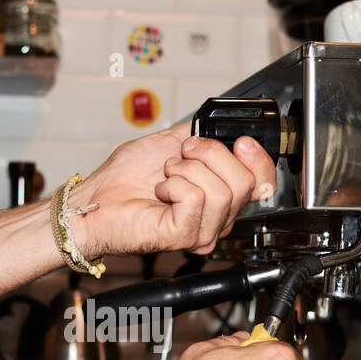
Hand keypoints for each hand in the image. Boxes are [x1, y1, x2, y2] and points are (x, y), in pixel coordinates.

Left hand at [67, 123, 276, 258]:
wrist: (97, 200)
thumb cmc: (124, 180)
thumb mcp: (170, 142)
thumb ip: (201, 134)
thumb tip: (222, 124)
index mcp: (219, 196)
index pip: (263, 181)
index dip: (257, 158)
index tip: (239, 141)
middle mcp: (216, 217)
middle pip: (245, 182)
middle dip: (211, 155)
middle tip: (180, 156)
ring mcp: (203, 230)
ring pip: (222, 190)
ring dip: (186, 170)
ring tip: (166, 175)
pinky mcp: (185, 235)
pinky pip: (197, 198)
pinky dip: (174, 184)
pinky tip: (160, 191)